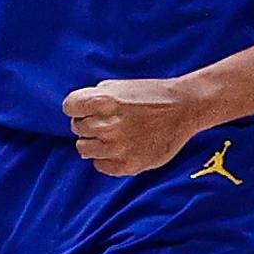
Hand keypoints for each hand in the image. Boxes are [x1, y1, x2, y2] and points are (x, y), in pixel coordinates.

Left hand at [62, 78, 198, 175]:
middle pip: (77, 129)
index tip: (86, 109)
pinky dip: (107, 159)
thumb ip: (93, 98)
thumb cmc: (151, 95)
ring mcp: (116, 147)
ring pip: (84, 149)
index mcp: (102, 101)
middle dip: (88, 124)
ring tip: (113, 136)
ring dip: (95, 143)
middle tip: (108, 122)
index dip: (78, 108)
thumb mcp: (118, 87)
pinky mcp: (127, 165)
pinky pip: (100, 166)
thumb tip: (76, 114)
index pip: (69, 107)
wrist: (184, 108)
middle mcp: (107, 125)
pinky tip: (122, 148)